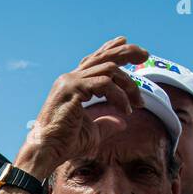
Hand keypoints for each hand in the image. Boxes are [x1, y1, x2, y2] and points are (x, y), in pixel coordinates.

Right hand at [17, 37, 148, 179]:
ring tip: (138, 103)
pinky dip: (120, 96)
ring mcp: (70, 81)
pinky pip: (105, 84)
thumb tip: (122, 123)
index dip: (110, 49)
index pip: (94, 59)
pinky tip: (126, 110)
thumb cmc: (65, 144)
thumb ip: (106, 125)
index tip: (125, 43)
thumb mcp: (93, 133)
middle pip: (103, 57)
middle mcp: (70, 78)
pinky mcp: (73, 88)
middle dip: (126, 53)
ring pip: (109, 69)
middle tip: (145, 55)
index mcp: (73, 84)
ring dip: (128, 85)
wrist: (47, 150)